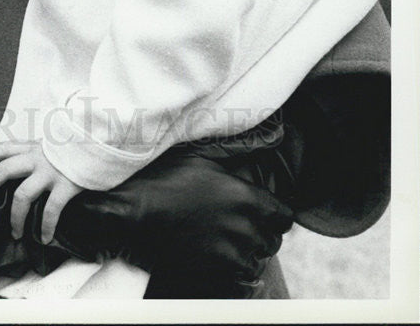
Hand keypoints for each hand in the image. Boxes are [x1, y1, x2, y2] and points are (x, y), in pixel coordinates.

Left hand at [0, 141, 81, 242]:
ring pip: (22, 196)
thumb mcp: (50, 143)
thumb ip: (35, 152)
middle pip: (4, 170)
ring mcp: (50, 173)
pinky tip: (43, 237)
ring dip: (15, 218)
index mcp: (32, 147)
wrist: (99, 143)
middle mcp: (37, 158)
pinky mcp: (65, 186)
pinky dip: (45, 226)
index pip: (2, 149)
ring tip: (14, 233)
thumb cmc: (74, 146)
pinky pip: (50, 210)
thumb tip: (21, 164)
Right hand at [52, 152, 292, 296]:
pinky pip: (240, 279)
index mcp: (246, 198)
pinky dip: (234, 270)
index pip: (284, 216)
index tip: (263, 211)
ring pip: (256, 261)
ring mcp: (230, 255)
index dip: (275, 214)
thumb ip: (237, 154)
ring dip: (248, 253)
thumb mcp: (201, 157)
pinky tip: (219, 257)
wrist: (134, 215)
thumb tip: (266, 140)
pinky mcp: (215, 273)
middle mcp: (244, 229)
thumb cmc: (166, 180)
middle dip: (261, 233)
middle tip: (241, 224)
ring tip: (228, 241)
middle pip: (272, 241)